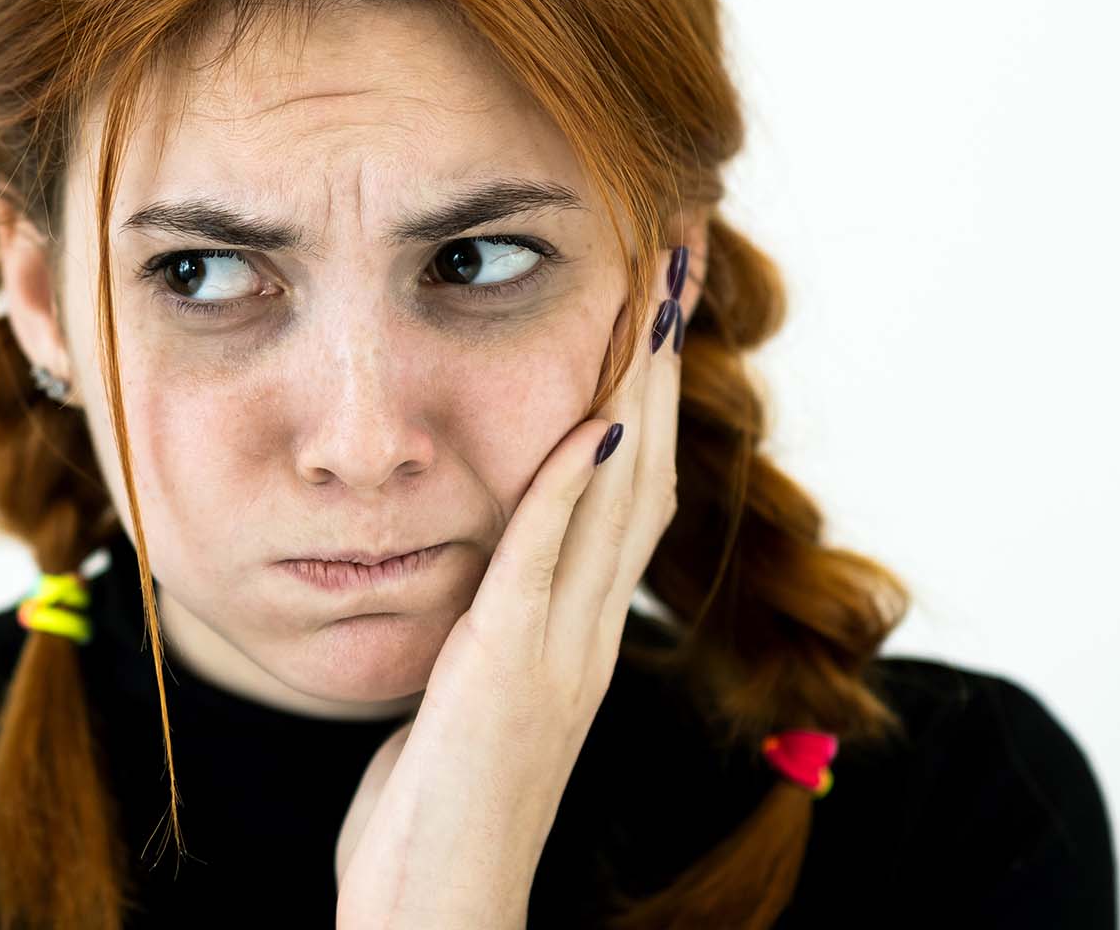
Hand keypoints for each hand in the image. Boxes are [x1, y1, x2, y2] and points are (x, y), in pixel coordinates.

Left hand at [334, 245, 689, 929]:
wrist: (438, 915)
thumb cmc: (439, 810)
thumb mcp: (472, 695)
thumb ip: (495, 623)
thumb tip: (492, 559)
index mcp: (581, 631)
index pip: (632, 484)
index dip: (650, 387)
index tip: (656, 298)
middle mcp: (589, 632)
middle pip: (646, 466)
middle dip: (662, 357)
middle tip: (681, 256)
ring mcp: (561, 653)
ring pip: (618, 498)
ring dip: (637, 391)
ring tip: (656, 296)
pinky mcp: (512, 674)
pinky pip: (546, 561)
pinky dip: (571, 485)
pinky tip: (589, 418)